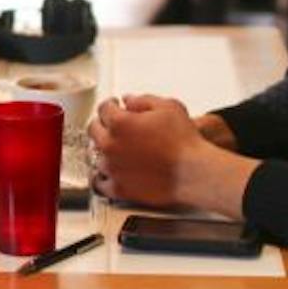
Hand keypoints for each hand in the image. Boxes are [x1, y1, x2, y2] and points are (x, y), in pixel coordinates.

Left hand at [88, 93, 263, 219]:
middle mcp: (111, 145)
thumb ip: (143, 100)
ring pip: (95, 156)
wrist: (193, 173)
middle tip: (110, 124)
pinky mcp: (119, 188)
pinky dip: (101, 177)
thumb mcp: (168, 107)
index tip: (113, 105)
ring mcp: (112, 168)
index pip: (103, 109)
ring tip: (114, 148)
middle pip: (93, 130)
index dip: (110, 104)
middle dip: (102, 124)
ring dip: (103, 150)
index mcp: (120, 123)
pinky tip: (107, 173)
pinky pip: (100, 183)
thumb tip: (129, 100)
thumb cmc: (184, 143)